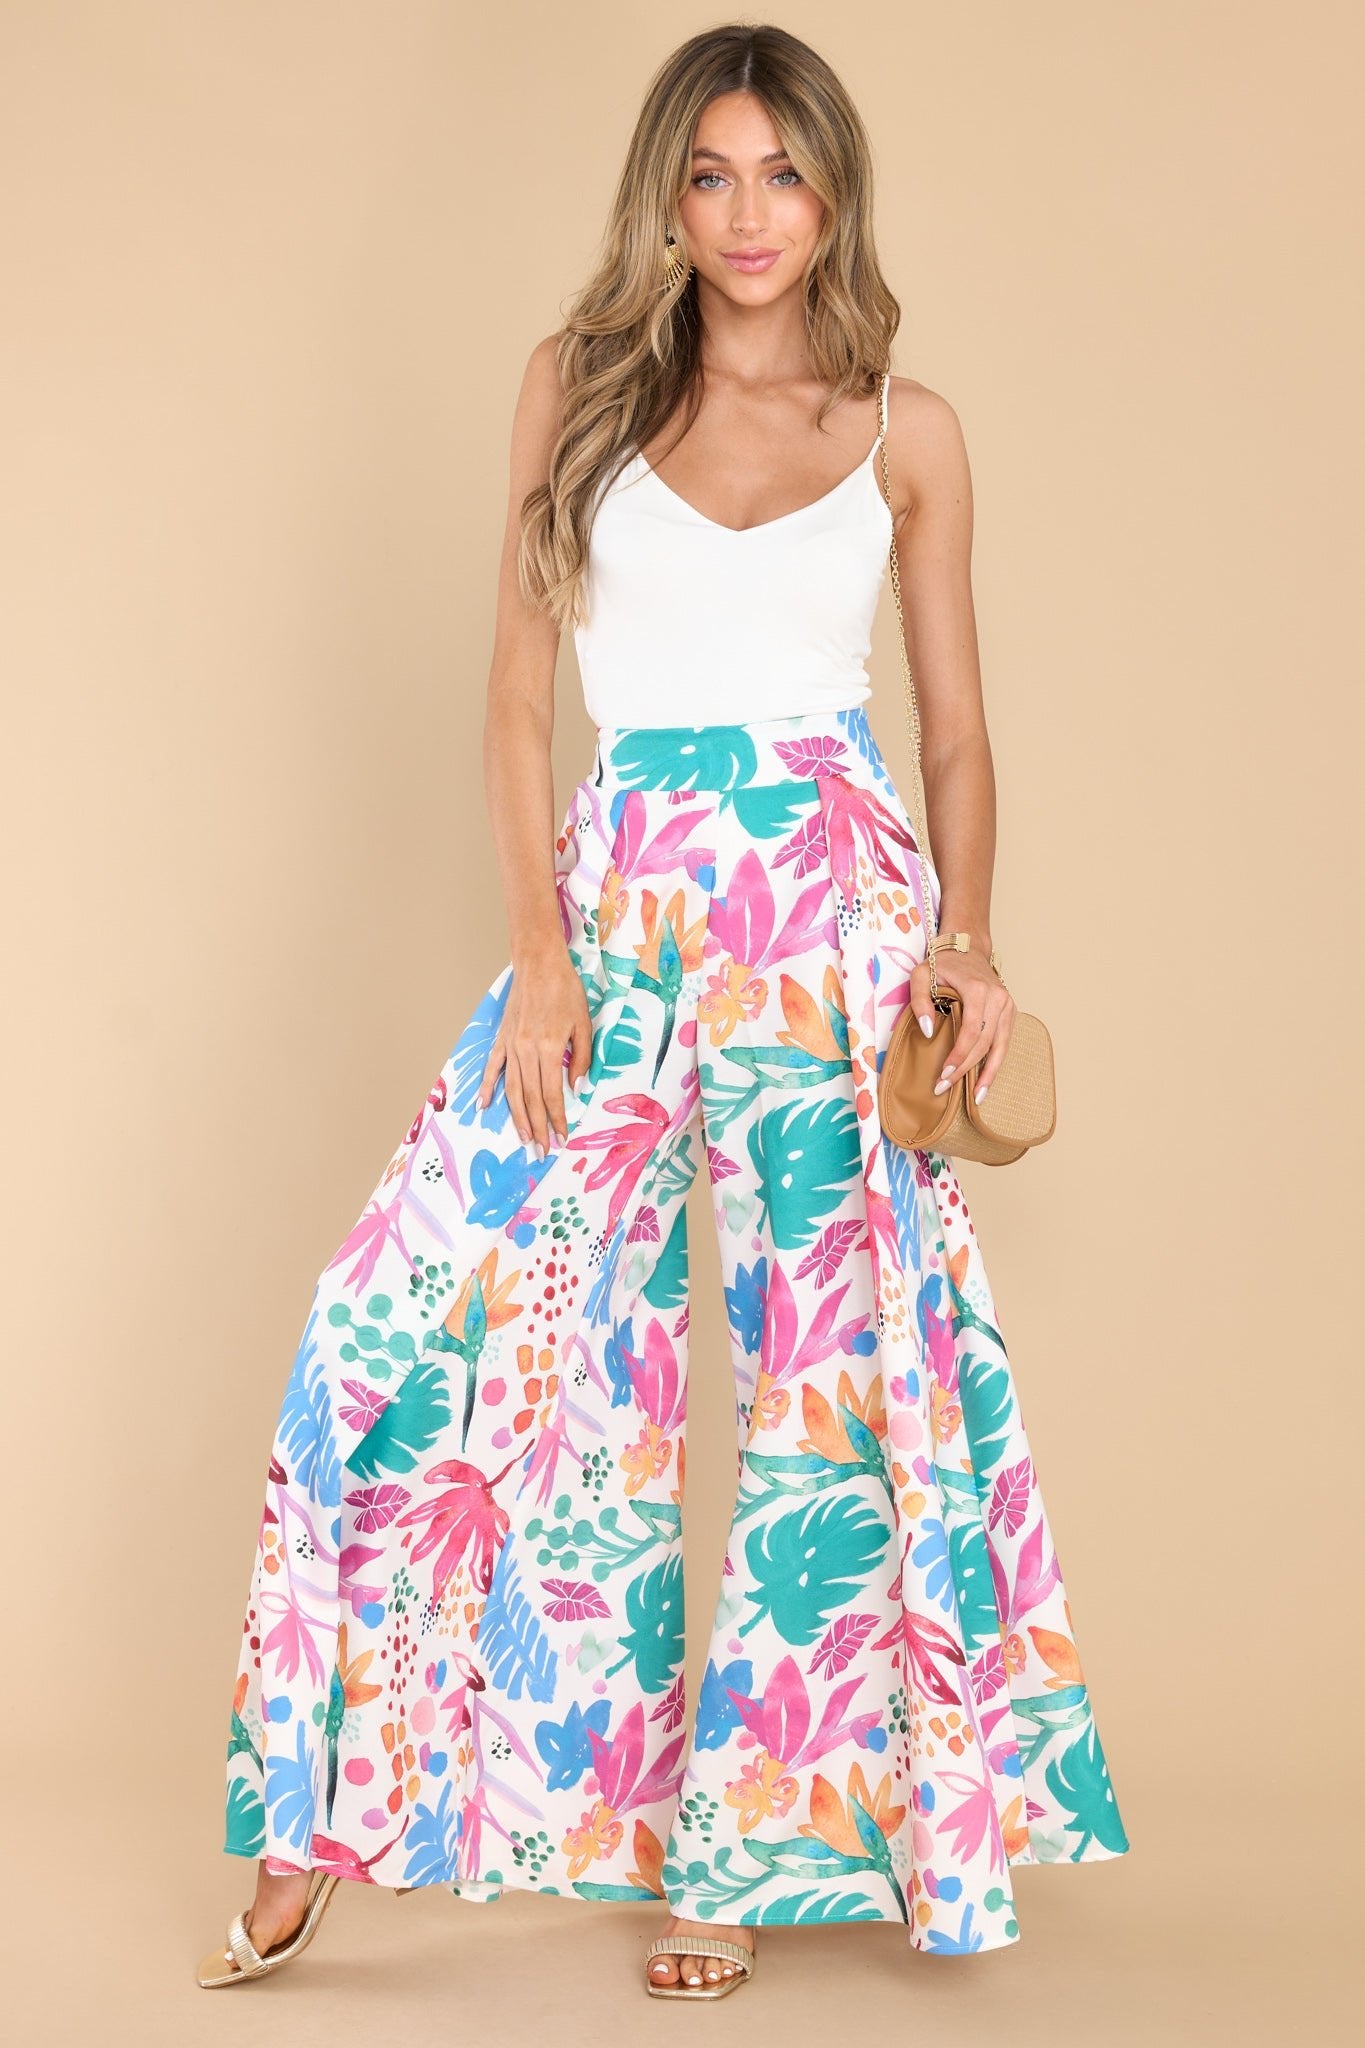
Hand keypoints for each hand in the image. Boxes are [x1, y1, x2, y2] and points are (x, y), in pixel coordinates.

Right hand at [477, 943, 592, 1154]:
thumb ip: (580, 1059)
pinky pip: (493, 1068)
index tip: (561, 1139)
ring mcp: (511, 1046)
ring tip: (522, 1139)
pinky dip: (488, 1089)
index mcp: (550, 1048)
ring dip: (517, 1118)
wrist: (539, 964)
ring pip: (512, 1090)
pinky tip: (485, 1106)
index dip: (557, 1119)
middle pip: (531, 1099)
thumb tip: (576, 1089)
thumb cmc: (566, 991)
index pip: (553, 1094)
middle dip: (537, 1128)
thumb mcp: (584, 1024)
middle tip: (541, 1151)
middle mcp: (526, 1051)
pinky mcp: (501, 1039)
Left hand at [910, 948, 1014, 1101]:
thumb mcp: (919, 976)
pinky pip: (1004, 1042)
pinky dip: (995, 1063)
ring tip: (976, 1098)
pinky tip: (986, 1081)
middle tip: (945, 1087)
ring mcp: (1007, 1005)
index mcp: (977, 989)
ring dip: (988, 1074)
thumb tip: (929, 1032)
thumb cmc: (942, 964)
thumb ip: (920, 1002)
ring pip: (1000, 1046)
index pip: (970, 1031)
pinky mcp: (1009, 1012)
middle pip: (984, 1043)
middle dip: (966, 1069)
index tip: (943, 1074)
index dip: (958, 1056)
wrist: (967, 949)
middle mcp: (998, 998)